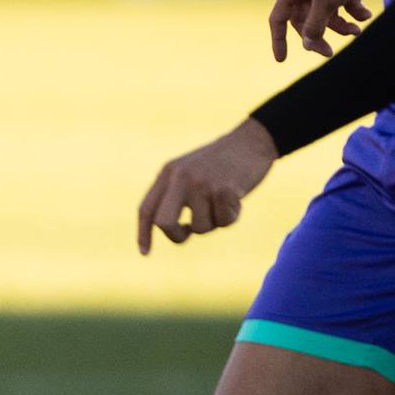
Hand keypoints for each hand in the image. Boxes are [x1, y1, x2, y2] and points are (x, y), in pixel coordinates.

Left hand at [137, 120, 278, 253]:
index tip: (144, 253)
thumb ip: (176, 195)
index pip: (147, 208)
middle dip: (176, 236)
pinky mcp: (223, 189)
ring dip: (215, 222)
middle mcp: (180, 178)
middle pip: (164, 223)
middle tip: (189, 232)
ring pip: (200, 228)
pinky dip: (232, 216)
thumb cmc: (221, 161)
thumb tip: (172, 229)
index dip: (143, 233)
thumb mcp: (190, 171)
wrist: (251, 141)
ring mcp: (201, 184)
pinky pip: (224, 221)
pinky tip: (237, 197)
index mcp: (168, 173)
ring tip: (223, 201)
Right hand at [268, 0, 371, 60]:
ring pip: (327, 14)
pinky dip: (353, 12)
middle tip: (331, 52)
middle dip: (319, 35)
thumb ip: (315, 25)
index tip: (282, 60)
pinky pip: (342, 3)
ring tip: (357, 31)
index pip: (279, 19)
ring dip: (340, 26)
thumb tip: (308, 45)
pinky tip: (366, 16)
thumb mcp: (326, 0)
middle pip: (306, 20)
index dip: (278, 40)